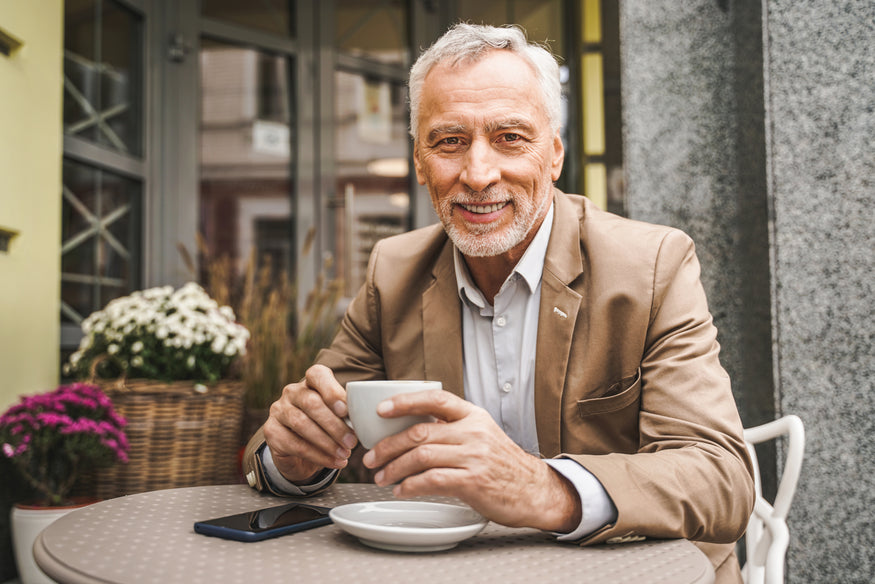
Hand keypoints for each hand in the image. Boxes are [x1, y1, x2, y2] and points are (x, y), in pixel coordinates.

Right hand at [262, 365, 357, 481]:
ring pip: (302, 424)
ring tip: (345, 454)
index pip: (317, 375)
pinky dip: (318, 456)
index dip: (331, 391)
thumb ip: (348, 413)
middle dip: (335, 425)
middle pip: (312, 403)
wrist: (301, 450)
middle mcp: (291, 392)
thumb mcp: (338, 416)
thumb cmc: (326, 427)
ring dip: (327, 442)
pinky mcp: (271, 431)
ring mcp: (279, 410)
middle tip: (352, 442)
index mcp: (310, 382)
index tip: (345, 410)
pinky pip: (295, 444)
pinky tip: (334, 462)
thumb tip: (365, 420)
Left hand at [361, 390, 580, 531]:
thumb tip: (411, 430)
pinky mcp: (473, 481)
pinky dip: (409, 486)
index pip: (435, 399)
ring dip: (394, 468)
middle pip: (419, 432)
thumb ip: (453, 429)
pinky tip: (400, 491)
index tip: (380, 410)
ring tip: (380, 478)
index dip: (404, 402)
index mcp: (473, 416)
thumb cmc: (503, 465)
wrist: (535, 491)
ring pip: (421, 456)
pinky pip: (431, 480)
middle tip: (371, 458)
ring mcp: (474, 456)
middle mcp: (473, 432)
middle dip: (388, 446)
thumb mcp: (482, 435)